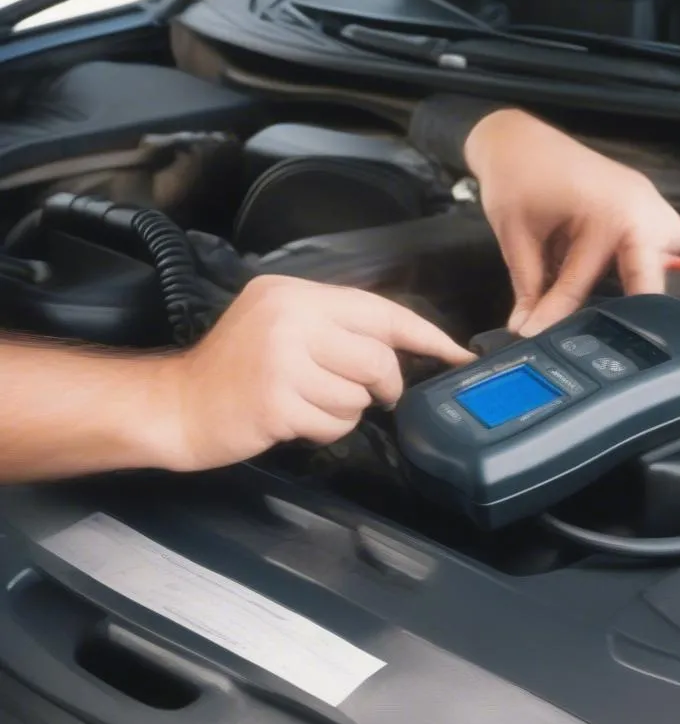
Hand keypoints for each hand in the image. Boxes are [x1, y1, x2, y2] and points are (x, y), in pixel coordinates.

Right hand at [152, 276, 473, 471]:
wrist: (176, 404)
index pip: (379, 310)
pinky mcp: (278, 401)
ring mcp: (282, 359)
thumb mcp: (279, 324)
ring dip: (344, 409)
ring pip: (360, 393)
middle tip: (359, 392)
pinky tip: (295, 421)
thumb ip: (333, 326)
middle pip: (378, 356)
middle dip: (380, 383)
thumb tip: (400, 346)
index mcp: (296, 294)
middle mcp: (291, 317)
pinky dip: (325, 429)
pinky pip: (336, 422)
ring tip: (308, 402)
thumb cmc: (235, 369)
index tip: (458, 353)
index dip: (425, 334)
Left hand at [465, 109, 679, 336]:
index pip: (586, 283)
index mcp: (610, 212)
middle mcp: (640, 207)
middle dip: (634, 308)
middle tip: (604, 335)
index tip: (537, 336)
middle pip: (653, 276)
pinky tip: (607, 278)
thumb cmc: (514, 177)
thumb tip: (528, 330)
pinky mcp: (641, 202)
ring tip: (604, 305)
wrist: (514, 138)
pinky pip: (652, 243)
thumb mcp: (517, 239)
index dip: (558, 316)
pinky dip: (635, 263)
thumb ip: (530, 289)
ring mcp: (646, 202)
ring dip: (638, 282)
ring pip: (662, 259)